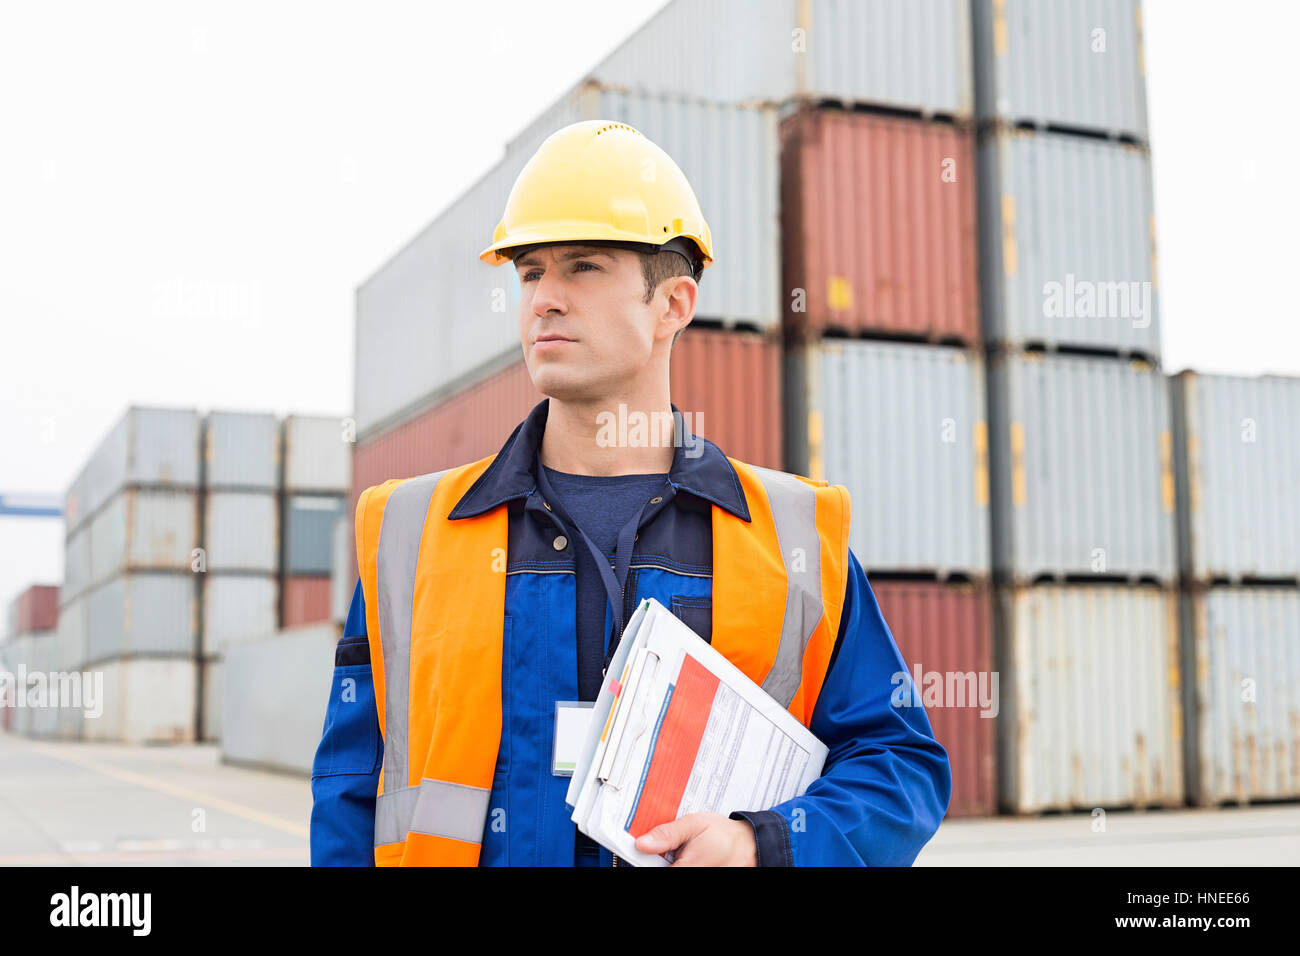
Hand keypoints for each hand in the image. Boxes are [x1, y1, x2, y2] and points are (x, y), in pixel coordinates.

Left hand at [633, 812, 757, 865]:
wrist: (749, 846)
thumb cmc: (724, 835)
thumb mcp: (694, 825)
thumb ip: (667, 834)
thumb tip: (642, 843)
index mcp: (685, 869)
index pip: (651, 870)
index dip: (644, 860)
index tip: (643, 850)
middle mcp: (690, 877)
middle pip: (660, 870)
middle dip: (657, 860)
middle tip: (671, 849)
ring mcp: (694, 878)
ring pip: (669, 870)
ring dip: (669, 862)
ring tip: (681, 853)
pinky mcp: (700, 876)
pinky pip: (679, 870)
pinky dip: (676, 863)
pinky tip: (685, 857)